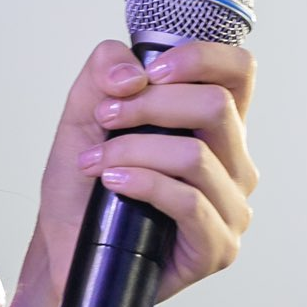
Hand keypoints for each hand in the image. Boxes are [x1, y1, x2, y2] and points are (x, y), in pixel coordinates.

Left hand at [33, 38, 257, 303]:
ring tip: (97, 161)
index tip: (149, 72)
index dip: (200, 57)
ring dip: (133, 149)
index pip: (238, 71)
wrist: (67, 249)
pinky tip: (114, 183)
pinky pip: (189, 203)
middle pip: (216, 105)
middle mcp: (233, 164)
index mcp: (214, 126)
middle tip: (105, 117)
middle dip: (149, 104)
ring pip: (196, 155)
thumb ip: (103, 73)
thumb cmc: (85, 187)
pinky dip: (144, 184)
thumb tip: (132, 70)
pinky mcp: (216, 247)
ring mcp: (230, 207)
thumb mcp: (84, 115)